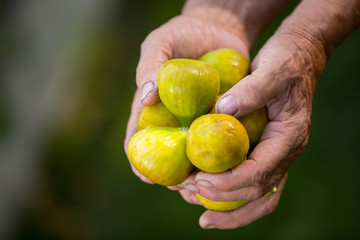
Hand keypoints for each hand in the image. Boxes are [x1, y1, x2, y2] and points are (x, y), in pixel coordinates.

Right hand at [124, 8, 249, 183]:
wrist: (219, 29)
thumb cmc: (183, 35)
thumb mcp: (160, 43)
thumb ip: (150, 65)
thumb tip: (146, 95)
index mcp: (152, 110)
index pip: (139, 142)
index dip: (140, 163)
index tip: (146, 177)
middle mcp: (174, 123)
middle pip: (169, 160)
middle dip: (175, 178)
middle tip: (187, 186)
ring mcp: (198, 125)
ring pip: (196, 161)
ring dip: (201, 177)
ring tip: (210, 185)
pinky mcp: (222, 122)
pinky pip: (223, 147)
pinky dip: (225, 161)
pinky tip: (233, 170)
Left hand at [177, 31, 325, 228]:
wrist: (299, 57)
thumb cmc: (287, 61)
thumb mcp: (272, 70)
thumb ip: (251, 90)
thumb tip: (221, 111)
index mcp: (289, 137)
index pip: (260, 173)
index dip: (229, 182)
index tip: (198, 179)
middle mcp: (285, 152)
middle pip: (259, 193)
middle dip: (224, 200)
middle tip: (189, 193)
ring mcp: (276, 154)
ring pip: (259, 196)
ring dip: (230, 209)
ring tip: (199, 212)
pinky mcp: (264, 150)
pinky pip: (252, 182)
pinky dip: (231, 195)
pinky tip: (206, 193)